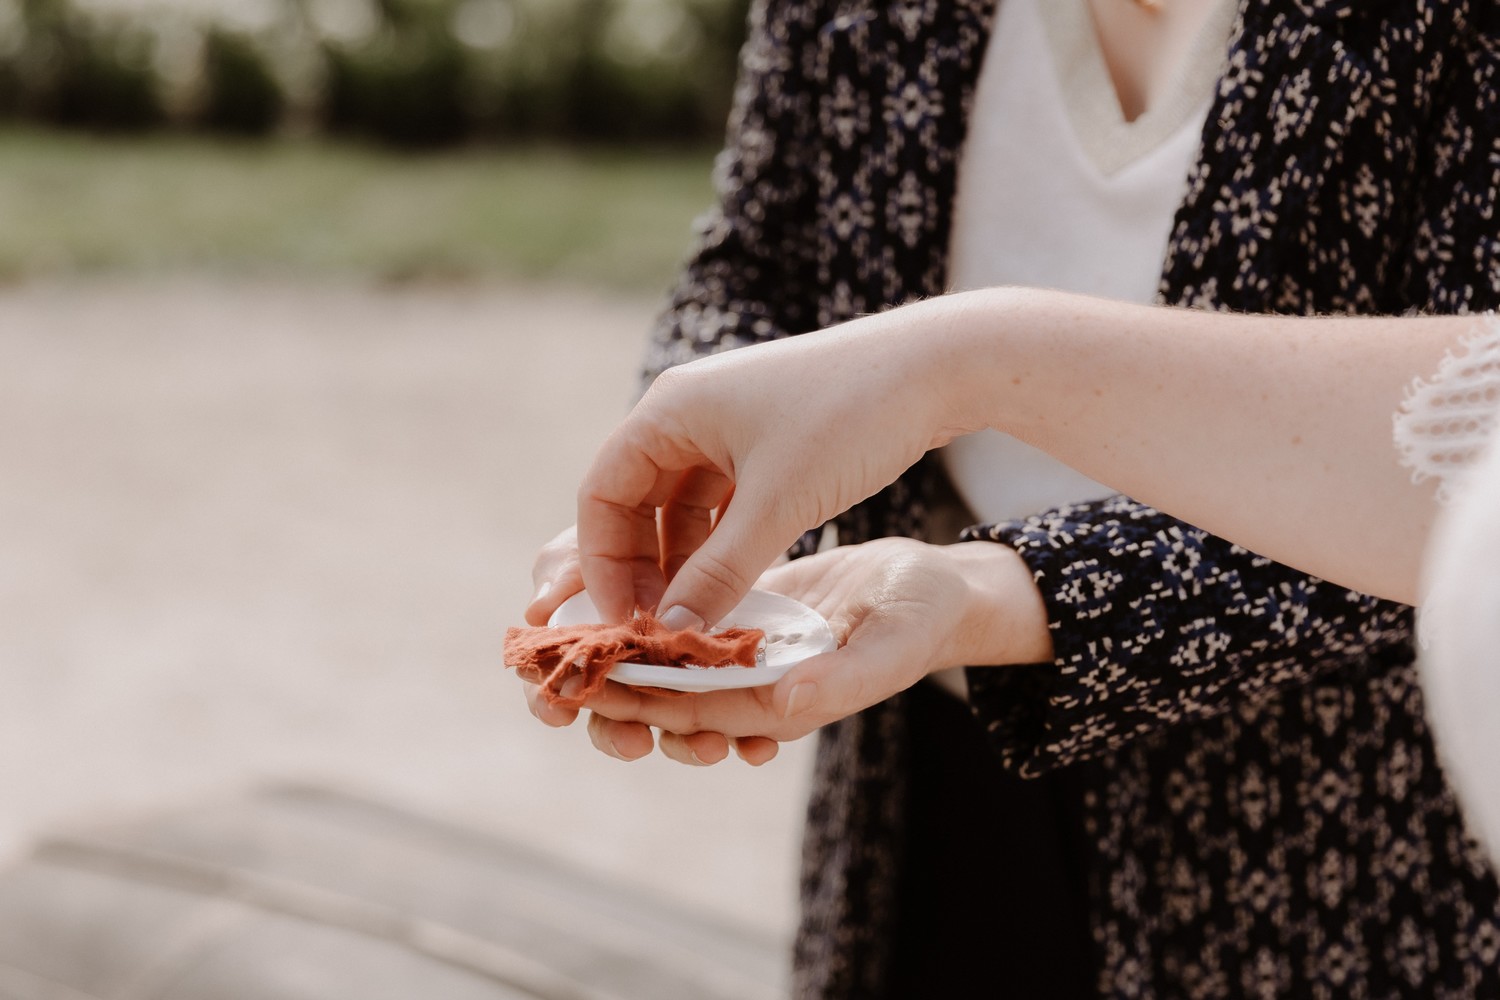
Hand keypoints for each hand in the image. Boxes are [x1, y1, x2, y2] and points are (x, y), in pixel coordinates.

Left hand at [528, 538, 1052, 765]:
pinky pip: (676, 616)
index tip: (582, 691)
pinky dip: (637, 606)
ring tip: (556, 633)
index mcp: (776, 702)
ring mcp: (740, 649)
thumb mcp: (892, 646)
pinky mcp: (738, 611)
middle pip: (662, 702)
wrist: (935, 585)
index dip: (635, 706)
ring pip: (661, 662)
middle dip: (605, 699)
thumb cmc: (923, 618)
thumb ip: (840, 683)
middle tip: (548, 682)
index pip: (692, 714)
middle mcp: (748, 684)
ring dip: (611, 652)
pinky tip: (596, 581)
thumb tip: (776, 712)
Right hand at [575, 297, 989, 627]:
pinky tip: (733, 588)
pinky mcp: (765, 441)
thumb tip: (670, 632)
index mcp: (670, 409)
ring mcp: (727, 425)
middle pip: (634, 502)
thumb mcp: (779, 504)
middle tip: (659, 630)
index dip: (604, 564)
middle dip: (641, 569)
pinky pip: (721, 502)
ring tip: (695, 619)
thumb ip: (720, 572)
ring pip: (680, 507)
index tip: (623, 621)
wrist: (937, 366)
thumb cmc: (851, 419)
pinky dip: (720, 545)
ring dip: (682, 562)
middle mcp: (688, 412)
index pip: (600, 494)